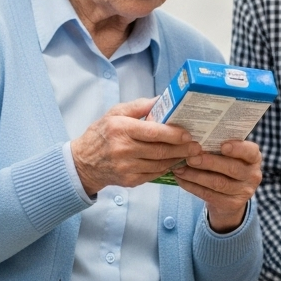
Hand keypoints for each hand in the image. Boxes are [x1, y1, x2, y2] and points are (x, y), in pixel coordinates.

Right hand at [70, 97, 201, 194]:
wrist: (83, 162)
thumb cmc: (102, 133)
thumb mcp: (115, 113)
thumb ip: (139, 106)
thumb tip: (162, 99)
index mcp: (121, 129)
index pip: (153, 132)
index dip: (173, 134)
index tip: (188, 134)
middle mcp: (123, 150)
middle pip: (160, 151)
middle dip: (182, 149)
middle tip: (197, 146)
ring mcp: (126, 168)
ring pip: (160, 164)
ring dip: (177, 159)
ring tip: (189, 153)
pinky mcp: (130, 181)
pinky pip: (154, 174)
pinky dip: (166, 168)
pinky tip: (174, 161)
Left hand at [173, 139, 261, 232]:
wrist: (229, 196)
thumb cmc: (225, 165)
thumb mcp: (228, 155)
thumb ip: (218, 146)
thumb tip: (193, 138)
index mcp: (253, 158)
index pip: (250, 152)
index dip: (238, 149)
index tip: (223, 145)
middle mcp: (253, 175)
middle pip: (232, 169)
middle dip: (209, 162)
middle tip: (190, 158)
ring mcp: (244, 192)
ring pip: (218, 183)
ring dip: (196, 175)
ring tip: (179, 168)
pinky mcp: (231, 204)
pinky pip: (209, 194)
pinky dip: (192, 186)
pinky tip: (181, 178)